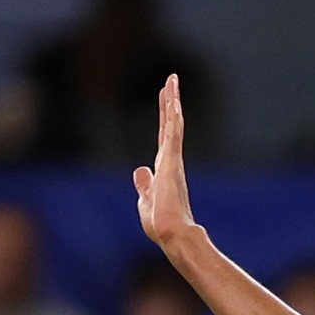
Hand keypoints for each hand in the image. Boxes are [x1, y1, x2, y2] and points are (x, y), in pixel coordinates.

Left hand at [132, 76, 196, 247]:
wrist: (172, 235)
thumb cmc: (161, 224)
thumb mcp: (146, 201)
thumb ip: (144, 184)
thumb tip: (140, 170)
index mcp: (164, 168)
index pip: (163, 136)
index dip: (163, 116)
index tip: (166, 97)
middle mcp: (170, 161)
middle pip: (169, 125)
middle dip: (169, 101)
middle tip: (172, 79)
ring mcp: (172, 161)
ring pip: (173, 125)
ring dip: (172, 102)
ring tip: (172, 81)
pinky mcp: (172, 165)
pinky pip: (173, 136)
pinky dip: (173, 119)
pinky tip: (173, 102)